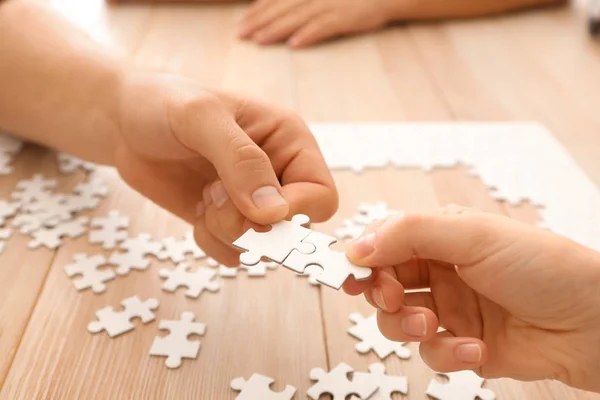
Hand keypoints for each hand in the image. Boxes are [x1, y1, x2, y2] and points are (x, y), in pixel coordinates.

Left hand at [113, 72, 337, 265]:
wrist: (123, 121)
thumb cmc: (164, 103)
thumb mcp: (201, 117)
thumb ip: (240, 160)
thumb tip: (272, 213)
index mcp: (289, 141)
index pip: (320, 194)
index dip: (295, 211)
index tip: (253, 209)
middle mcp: (278, 173)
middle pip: (295, 228)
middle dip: (252, 225)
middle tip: (216, 197)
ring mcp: (252, 201)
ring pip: (263, 246)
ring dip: (228, 232)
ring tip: (205, 197)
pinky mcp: (226, 220)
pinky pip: (234, 253)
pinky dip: (213, 242)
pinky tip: (197, 210)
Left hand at [238, 0, 393, 46]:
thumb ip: (299, 2)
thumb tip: (277, 11)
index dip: (257, 11)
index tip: (241, 24)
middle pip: (281, 8)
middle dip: (259, 21)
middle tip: (241, 36)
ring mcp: (329, 5)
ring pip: (297, 17)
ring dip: (276, 29)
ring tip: (259, 41)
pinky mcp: (345, 16)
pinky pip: (324, 26)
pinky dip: (309, 34)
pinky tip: (295, 44)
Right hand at [343, 206, 599, 391]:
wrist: (594, 322)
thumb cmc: (544, 266)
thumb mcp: (472, 235)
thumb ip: (409, 235)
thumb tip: (357, 247)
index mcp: (442, 238)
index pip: (386, 245)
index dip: (366, 260)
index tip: (351, 274)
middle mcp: (442, 273)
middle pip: (385, 285)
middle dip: (383, 295)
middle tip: (393, 299)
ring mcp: (452, 311)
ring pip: (400, 322)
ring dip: (409, 327)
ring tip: (431, 326)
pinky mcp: (463, 346)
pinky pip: (432, 354)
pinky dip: (447, 354)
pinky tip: (474, 348)